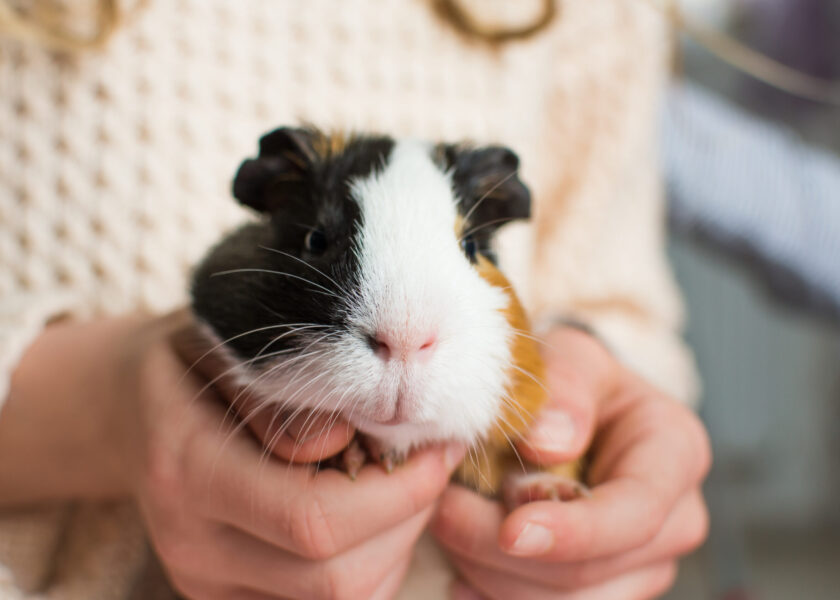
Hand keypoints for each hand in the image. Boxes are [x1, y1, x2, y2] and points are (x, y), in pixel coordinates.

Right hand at [1, 311, 464, 598]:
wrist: (129, 407)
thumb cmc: (192, 361)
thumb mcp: (230, 342)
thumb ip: (283, 390)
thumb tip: (348, 442)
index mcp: (188, 471)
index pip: (314, 522)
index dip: (399, 495)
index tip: (439, 447)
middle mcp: (193, 545)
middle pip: (336, 578)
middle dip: (409, 520)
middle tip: (430, 462)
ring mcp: (206, 582)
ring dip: (396, 546)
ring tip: (401, 484)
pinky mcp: (224, 596)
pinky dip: (371, 565)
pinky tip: (372, 515)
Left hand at [431, 327, 710, 599]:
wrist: (583, 411)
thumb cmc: (577, 382)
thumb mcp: (573, 357)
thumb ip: (565, 386)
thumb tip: (546, 443)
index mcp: (676, 454)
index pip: (634, 512)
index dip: (573, 531)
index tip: (510, 532)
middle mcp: (674, 521)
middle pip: (589, 570)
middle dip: (503, 550)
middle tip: (442, 510)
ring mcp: (645, 566)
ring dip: (491, 573)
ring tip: (449, 526)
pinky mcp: (609, 589)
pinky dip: (494, 595)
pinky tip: (463, 572)